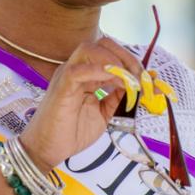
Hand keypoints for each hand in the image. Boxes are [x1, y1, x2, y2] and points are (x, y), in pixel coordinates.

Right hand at [18, 37, 144, 170]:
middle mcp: (77, 69)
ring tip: (130, 81)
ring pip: (89, 49)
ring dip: (116, 61)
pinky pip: (79, 70)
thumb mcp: (103, 113)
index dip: (132, 61)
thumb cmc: (70, 132)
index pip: (111, 53)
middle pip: (102, 44)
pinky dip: (99, 71)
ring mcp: (67, 75)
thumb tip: (140, 86)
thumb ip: (118, 98)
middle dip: (127, 57)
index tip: (148, 79)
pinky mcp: (61, 87)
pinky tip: (115, 82)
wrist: (46, 150)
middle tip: (141, 78)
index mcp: (87, 74)